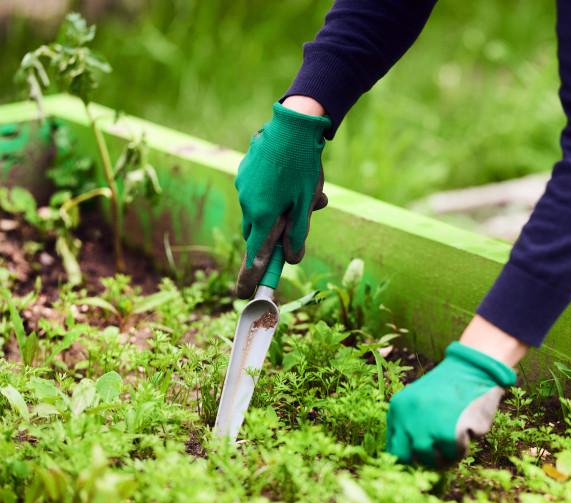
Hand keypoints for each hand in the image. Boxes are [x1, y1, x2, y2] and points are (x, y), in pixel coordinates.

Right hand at [234, 101, 330, 297]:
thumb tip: (291, 259)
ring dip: (279, 209)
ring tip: (312, 194)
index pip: (254, 255)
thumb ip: (298, 235)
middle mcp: (247, 203)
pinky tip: (293, 174)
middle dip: (273, 235)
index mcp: (262, 215)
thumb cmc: (303, 168)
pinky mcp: (245, 170)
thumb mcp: (306, 205)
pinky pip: (257, 190)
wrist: (293, 125)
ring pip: (259, 210)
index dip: (250, 277)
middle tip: (299, 220)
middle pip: (257, 233)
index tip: (243, 296)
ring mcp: (243, 185)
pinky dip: (273, 191)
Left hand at [385, 342, 516, 467]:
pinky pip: (456, 454)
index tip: (424, 454)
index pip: (394, 450)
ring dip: (448, 454)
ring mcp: (428, 429)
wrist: (472, 368)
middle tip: (442, 449)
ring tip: (457, 435)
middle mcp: (408, 421)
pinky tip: (467, 427)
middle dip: (428, 459)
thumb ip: (408, 424)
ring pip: (435, 461)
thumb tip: (410, 459)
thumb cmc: (448, 388)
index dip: (410, 456)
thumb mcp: (417, 400)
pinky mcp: (450, 434)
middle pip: (412, 459)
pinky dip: (465, 446)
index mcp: (397, 411)